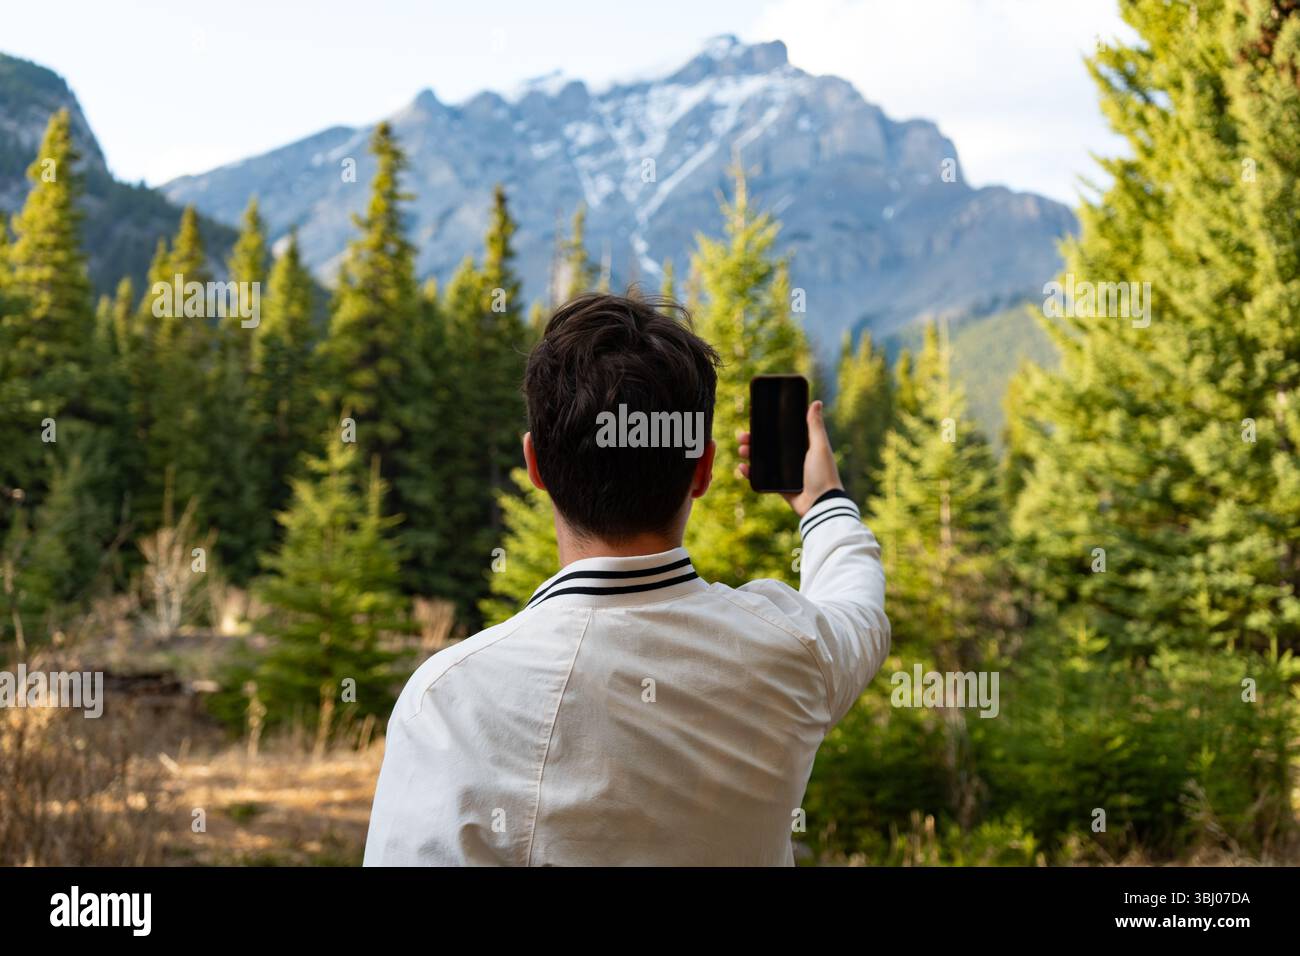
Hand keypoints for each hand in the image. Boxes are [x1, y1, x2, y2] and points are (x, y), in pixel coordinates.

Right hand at [737, 400, 843, 517]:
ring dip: (750, 453)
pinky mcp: (779, 487)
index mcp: (803, 445)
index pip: (782, 431)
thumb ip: (815, 426)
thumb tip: (816, 402)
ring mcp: (785, 472)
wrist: (821, 504)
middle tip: (742, 436)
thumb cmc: (823, 473)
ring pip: (763, 460)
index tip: (754, 417)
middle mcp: (793, 457)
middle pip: (769, 444)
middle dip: (754, 439)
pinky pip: (761, 478)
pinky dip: (750, 473)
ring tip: (742, 450)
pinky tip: (743, 468)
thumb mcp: (819, 446)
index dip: (768, 425)